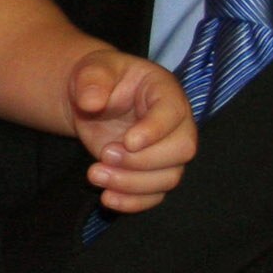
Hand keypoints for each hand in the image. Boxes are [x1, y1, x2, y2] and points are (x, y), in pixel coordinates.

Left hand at [68, 48, 196, 212]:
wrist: (91, 100)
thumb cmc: (99, 79)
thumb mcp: (92, 70)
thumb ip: (92, 80)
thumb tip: (91, 101)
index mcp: (164, 91)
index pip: (174, 113)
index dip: (155, 131)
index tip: (127, 141)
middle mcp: (175, 124)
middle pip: (181, 150)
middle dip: (142, 160)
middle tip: (105, 154)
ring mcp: (166, 151)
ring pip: (169, 178)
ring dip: (131, 184)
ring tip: (94, 173)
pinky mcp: (152, 173)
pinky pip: (155, 195)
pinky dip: (133, 202)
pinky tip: (106, 197)